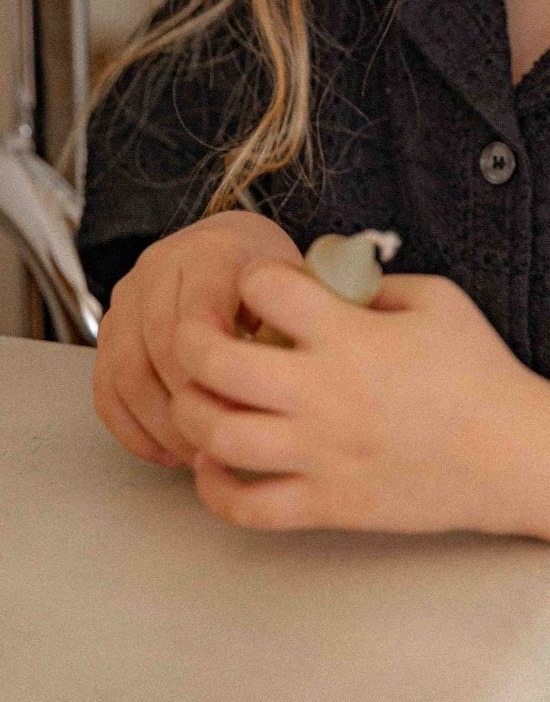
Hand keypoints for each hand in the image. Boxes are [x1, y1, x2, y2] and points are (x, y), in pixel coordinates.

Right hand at [91, 212, 304, 470]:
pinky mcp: (109, 330)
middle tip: (220, 443)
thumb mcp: (291, 288)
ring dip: (159, 425)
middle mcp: (160, 267)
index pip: (198, 313)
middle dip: (188, 405)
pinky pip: (106, 388)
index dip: (213, 366)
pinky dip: (131, 429)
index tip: (239, 406)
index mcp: (211, 252)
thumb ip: (285, 327)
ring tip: (196, 456)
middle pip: (157, 346)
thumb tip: (274, 387)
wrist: (231, 245)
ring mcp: (128, 298)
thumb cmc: (268, 278)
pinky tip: (166, 452)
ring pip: (125, 372)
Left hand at [169, 259, 549, 534]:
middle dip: (191, 339)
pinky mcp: (328, 505)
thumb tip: (322, 277)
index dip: (253, 276)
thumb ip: (373, 284)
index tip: (262, 285)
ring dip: (192, 411)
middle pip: (215, 364)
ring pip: (216, 437)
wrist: (515, 455)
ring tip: (200, 395)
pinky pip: (246, 507)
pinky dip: (213, 486)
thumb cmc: (480, 369)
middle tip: (199, 333)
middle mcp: (324, 395)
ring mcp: (321, 455)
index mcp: (351, 337)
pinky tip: (214, 461)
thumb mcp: (437, 299)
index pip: (265, 289)